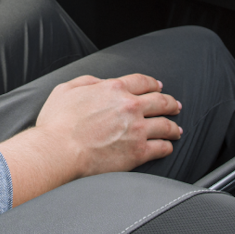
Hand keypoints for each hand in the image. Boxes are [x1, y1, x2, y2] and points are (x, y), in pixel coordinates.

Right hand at [0, 73, 182, 205]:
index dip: (154, 84)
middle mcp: (130, 106)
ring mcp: (137, 129)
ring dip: (173, 126)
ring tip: (177, 129)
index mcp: (113, 88)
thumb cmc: (57, 123)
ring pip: (165, 124)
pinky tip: (168, 146)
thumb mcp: (66, 89)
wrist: (58, 151)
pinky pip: (161, 147)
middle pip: (160, 101)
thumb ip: (86, 81)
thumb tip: (100, 82)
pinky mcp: (138, 152)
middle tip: (176, 106)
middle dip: (170, 103)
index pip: (142, 82)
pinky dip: (167, 146)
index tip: (159, 88)